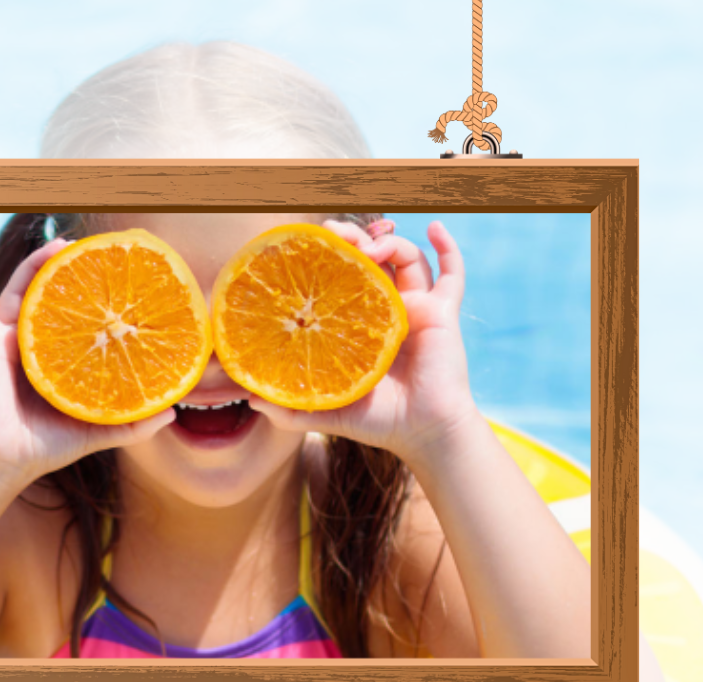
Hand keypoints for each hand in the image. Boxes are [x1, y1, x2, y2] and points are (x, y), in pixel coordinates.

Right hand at [0, 241, 174, 495]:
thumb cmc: (43, 448)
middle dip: (66, 269)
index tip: (111, 274)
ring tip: (57, 245)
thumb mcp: (96, 431)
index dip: (90, 296)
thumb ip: (133, 424)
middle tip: (88, 249)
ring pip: (20, 292)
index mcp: (53, 360)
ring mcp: (5, 342)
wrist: (1, 464)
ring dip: (35, 265)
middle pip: (49, 297)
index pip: (73, 319)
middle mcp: (29, 346)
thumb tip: (173, 414)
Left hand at [250, 220, 481, 466]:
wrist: (422, 433)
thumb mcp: (327, 411)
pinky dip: (448, 247)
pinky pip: (453, 273)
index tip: (313, 245)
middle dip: (355, 239)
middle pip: (375, 259)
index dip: (331, 258)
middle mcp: (389, 309)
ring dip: (389, 242)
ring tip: (370, 247)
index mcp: (362, 325)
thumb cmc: (379, 422)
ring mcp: (418, 308)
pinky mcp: (442, 313)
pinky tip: (437, 227)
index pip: (345, 278)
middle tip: (337, 236)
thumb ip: (289, 408)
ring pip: (408, 258)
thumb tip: (249, 398)